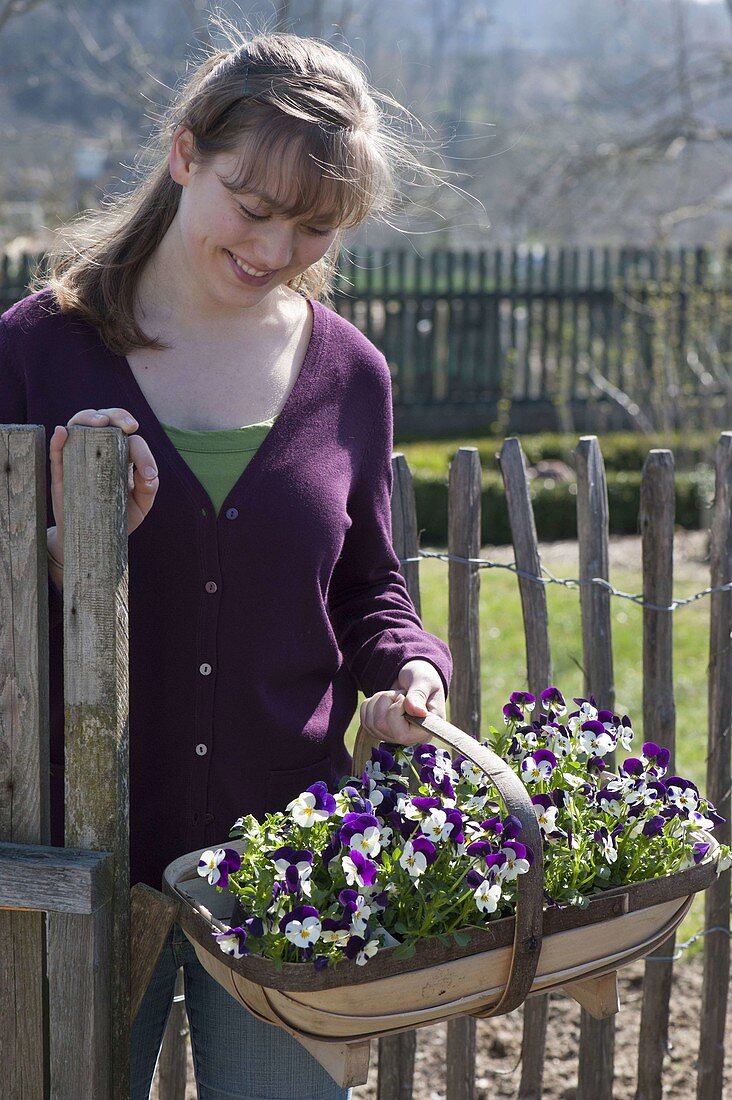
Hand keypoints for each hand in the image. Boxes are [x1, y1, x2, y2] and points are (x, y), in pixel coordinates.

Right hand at [47, 408, 158, 564]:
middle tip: (128, 426)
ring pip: (79, 426)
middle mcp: (100, 451)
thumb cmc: (117, 519)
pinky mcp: (61, 474)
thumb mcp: (140, 506)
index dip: (143, 453)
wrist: (92, 540)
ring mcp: (78, 459)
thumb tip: (149, 475)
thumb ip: (147, 489)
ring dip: (88, 418)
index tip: (149, 474)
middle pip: (105, 421)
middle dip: (117, 415)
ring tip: (100, 422)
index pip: (132, 442)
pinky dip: (58, 439)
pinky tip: (63, 432)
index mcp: (122, 457)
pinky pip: (56, 452)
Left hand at [359, 659, 445, 745]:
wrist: (414, 677)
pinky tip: (386, 700)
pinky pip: (364, 719)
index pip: (402, 733)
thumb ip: (419, 695)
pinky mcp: (379, 731)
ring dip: (379, 700)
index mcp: (425, 731)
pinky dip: (371, 703)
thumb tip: (416, 711)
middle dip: (387, 699)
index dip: (398, 708)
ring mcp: (393, 736)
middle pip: (381, 724)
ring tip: (395, 695)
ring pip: (371, 722)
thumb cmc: (424, 679)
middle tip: (400, 693)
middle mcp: (409, 738)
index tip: (406, 696)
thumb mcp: (425, 681)